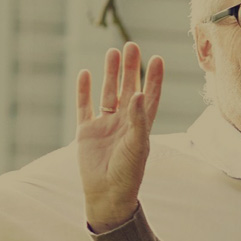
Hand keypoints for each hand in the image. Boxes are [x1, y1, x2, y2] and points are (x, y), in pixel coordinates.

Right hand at [76, 43, 164, 232]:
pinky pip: (84, 106)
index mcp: (141, 125)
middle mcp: (124, 122)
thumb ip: (138, 119)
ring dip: (110, 73)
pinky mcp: (86, 131)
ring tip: (112, 52)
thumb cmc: (128, 173)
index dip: (154, 78)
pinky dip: (84, 90)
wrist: (107, 194)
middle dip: (130, 68)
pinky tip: (85, 73)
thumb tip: (140, 93)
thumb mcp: (138, 145)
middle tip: (132, 46)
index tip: (157, 58)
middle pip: (128, 88)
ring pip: (107, 92)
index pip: (150, 96)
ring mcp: (104, 125)